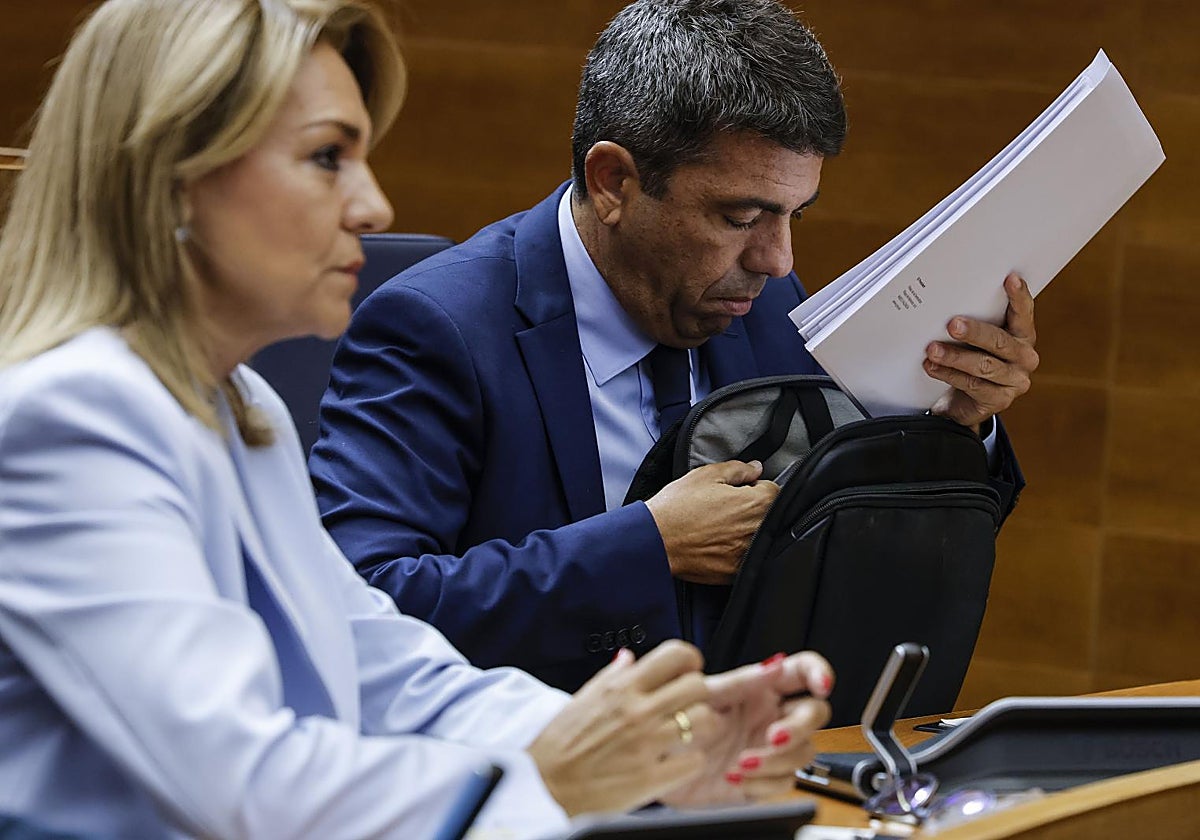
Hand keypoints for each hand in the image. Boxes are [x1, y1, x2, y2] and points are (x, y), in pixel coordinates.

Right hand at [528, 641, 716, 815]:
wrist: (544, 786)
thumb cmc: (559, 745)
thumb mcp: (582, 698)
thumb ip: (611, 676)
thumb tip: (628, 658)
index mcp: (621, 688)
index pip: (676, 655)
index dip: (689, 661)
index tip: (687, 670)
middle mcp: (637, 710)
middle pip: (698, 685)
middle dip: (698, 693)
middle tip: (689, 704)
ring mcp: (647, 744)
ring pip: (706, 720)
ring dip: (703, 725)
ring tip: (689, 732)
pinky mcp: (652, 777)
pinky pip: (695, 761)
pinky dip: (691, 761)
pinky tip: (678, 760)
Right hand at [645, 460, 778, 584]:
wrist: (655, 541)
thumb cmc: (677, 507)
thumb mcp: (705, 475)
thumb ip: (738, 469)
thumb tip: (755, 468)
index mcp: (755, 503)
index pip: (774, 491)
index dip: (755, 487)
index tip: (740, 490)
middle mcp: (756, 530)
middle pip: (768, 515)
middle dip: (752, 508)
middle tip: (725, 507)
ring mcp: (747, 553)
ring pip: (757, 537)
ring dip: (745, 530)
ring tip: (718, 526)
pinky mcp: (735, 572)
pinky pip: (744, 558)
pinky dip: (735, 551)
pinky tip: (715, 544)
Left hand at [660, 652, 832, 806]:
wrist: (657, 764)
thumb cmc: (677, 722)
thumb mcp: (705, 696)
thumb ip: (741, 681)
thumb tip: (775, 663)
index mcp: (760, 688)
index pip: (802, 671)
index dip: (819, 672)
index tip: (821, 684)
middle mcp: (772, 715)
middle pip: (815, 713)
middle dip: (799, 726)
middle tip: (772, 736)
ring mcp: (772, 748)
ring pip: (804, 751)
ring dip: (777, 758)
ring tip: (741, 761)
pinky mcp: (766, 778)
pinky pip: (786, 782)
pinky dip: (764, 781)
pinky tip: (737, 777)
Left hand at [924, 272, 1039, 432]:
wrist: (963, 402)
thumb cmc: (969, 359)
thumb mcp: (974, 339)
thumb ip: (973, 320)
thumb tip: (948, 301)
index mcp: (1022, 335)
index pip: (1023, 312)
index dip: (1018, 296)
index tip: (1010, 278)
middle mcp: (1024, 357)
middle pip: (1000, 341)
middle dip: (974, 332)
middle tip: (952, 324)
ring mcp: (1014, 380)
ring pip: (984, 366)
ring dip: (955, 357)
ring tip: (932, 350)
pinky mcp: (999, 400)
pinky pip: (972, 385)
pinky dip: (949, 374)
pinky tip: (932, 367)